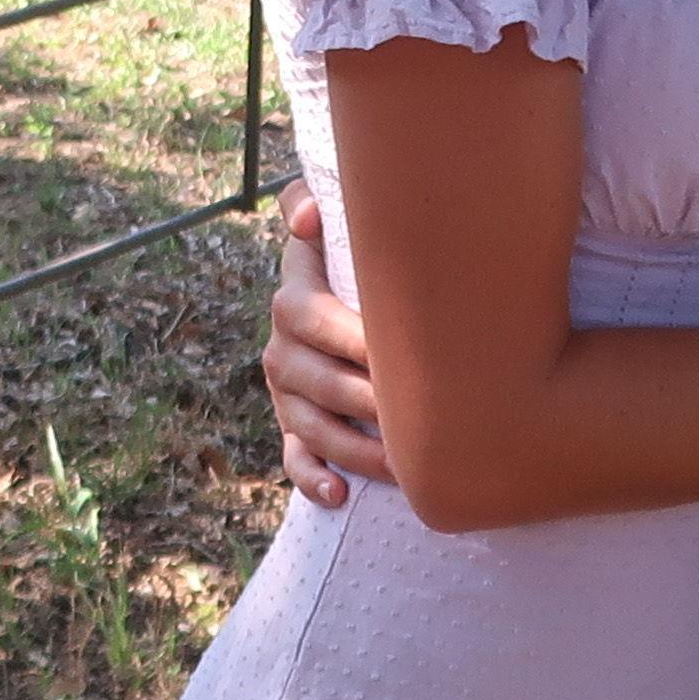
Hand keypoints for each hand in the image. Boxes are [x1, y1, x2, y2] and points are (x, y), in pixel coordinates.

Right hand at [265, 184, 393, 506]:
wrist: (355, 300)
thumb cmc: (362, 262)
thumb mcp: (334, 226)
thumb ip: (313, 204)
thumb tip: (307, 215)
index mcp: (293, 299)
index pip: (303, 312)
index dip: (346, 333)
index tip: (389, 347)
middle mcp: (283, 348)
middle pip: (313, 378)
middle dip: (363, 398)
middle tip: (415, 413)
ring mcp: (286, 393)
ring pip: (311, 425)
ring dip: (353, 446)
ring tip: (400, 462)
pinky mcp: (293, 428)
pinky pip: (294, 458)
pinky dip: (313, 478)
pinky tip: (340, 494)